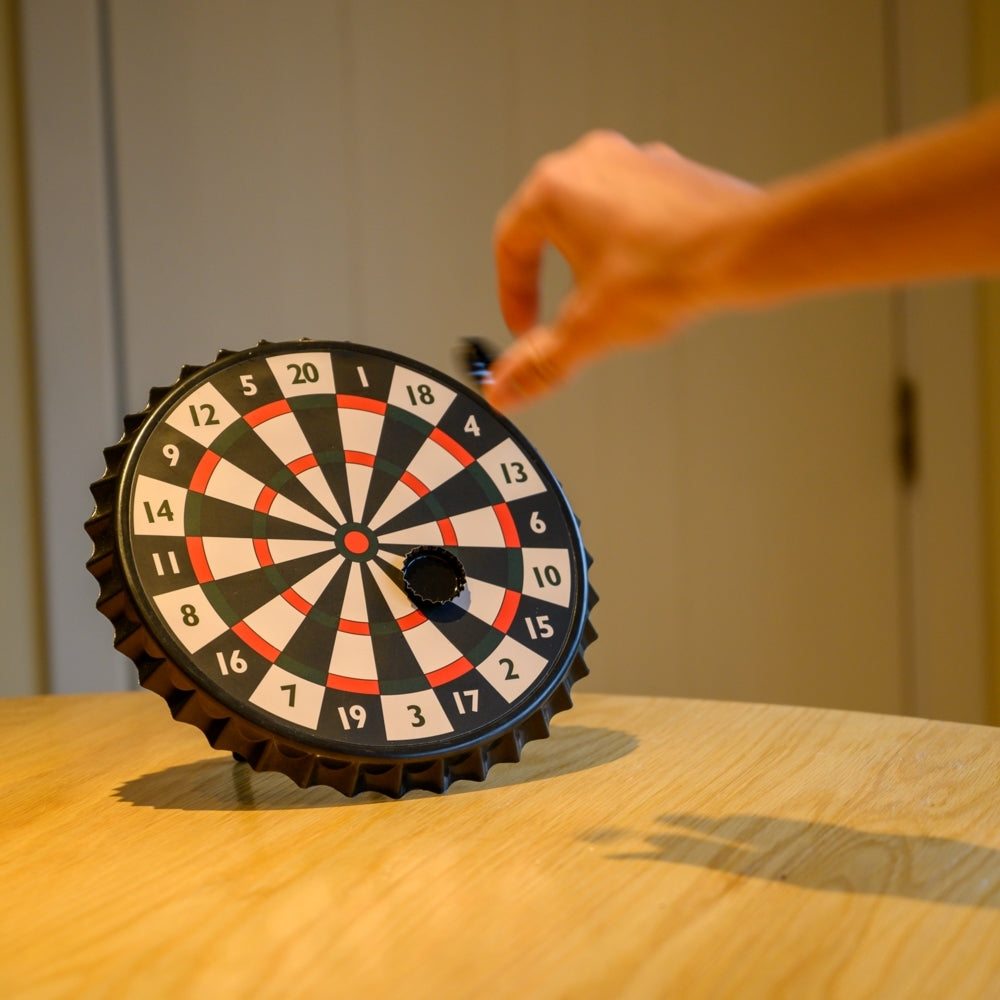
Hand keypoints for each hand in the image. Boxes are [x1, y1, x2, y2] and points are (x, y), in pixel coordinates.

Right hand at [489, 130, 759, 409]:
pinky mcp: (671, 174)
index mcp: (554, 189)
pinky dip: (629, 247)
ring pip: (592, 219)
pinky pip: (632, 213)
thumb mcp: (589, 328)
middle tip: (563, 315)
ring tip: (609, 300)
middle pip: (548, 229)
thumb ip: (541, 363)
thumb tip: (506, 388)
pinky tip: (647, 280)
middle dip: (551, 279)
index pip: (509, 246)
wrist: (747, 248)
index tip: (525, 327)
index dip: (511, 296)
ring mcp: (634, 161)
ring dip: (590, 262)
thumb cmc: (673, 268)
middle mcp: (591, 162)